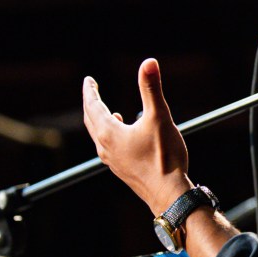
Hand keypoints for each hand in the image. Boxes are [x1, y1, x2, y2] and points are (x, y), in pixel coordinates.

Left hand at [83, 58, 191, 215]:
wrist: (169, 194)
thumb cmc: (164, 157)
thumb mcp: (159, 117)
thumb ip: (151, 89)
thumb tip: (148, 62)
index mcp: (110, 134)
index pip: (93, 107)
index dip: (90, 91)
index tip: (89, 80)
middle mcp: (106, 148)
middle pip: (91, 122)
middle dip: (91, 105)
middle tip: (93, 91)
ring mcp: (113, 162)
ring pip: (100, 137)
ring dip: (101, 121)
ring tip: (109, 113)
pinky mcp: (123, 170)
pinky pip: (110, 148)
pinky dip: (112, 136)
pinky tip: (127, 137)